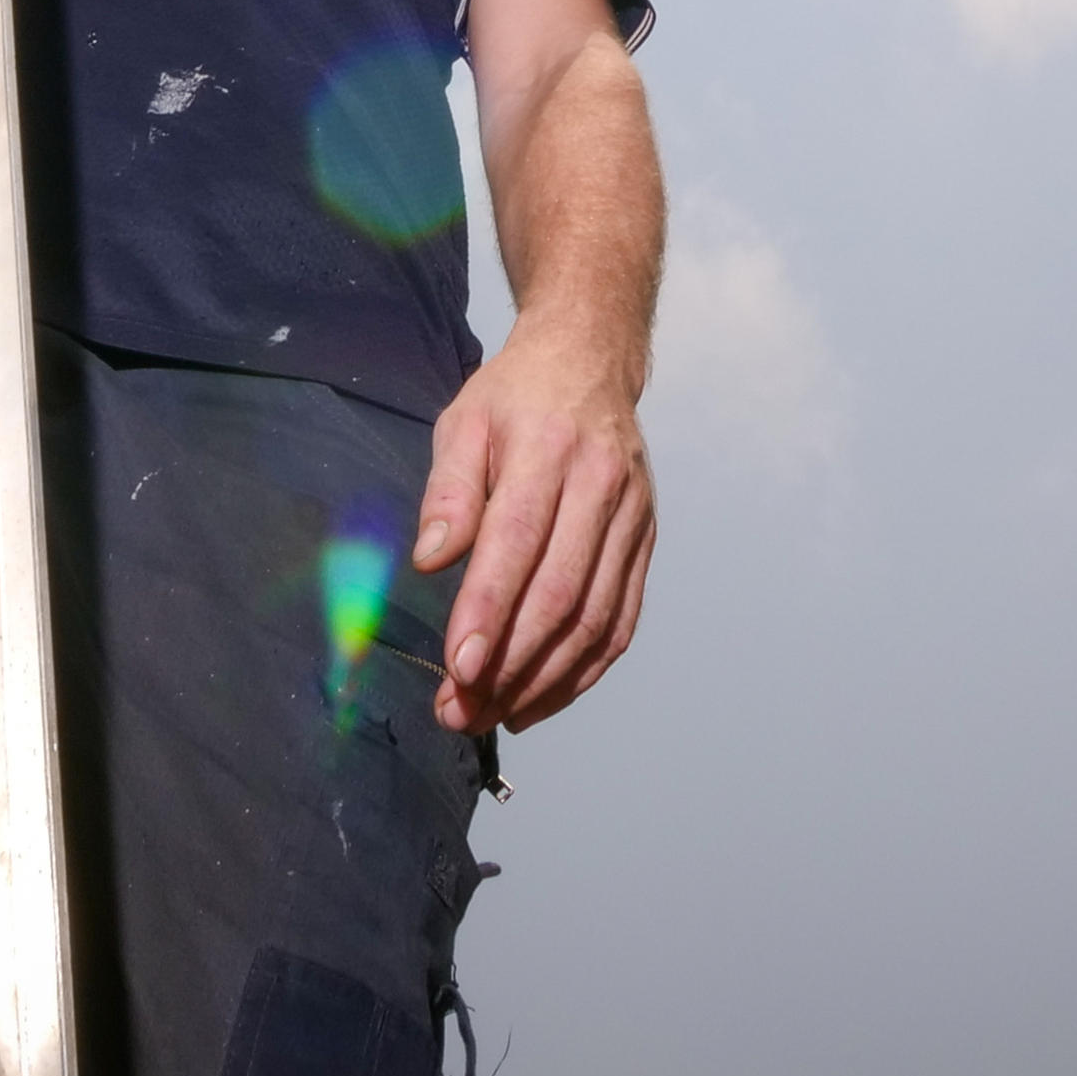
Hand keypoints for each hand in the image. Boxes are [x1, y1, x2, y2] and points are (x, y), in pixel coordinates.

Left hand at [411, 328, 653, 733]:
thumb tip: (431, 558)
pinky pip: (621, 621)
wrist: (592, 360)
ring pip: (594, 618)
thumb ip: (447, 490)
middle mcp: (600, 486)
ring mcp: (632, 517)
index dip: (490, 610)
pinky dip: (583, 671)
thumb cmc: (516, 396)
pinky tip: (540, 698)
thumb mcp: (464, 421)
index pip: (518, 542)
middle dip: (510, 664)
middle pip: (559, 593)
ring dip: (542, 680)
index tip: (459, 667)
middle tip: (461, 710)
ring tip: (491, 715)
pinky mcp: (645, 541)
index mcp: (548, 449)